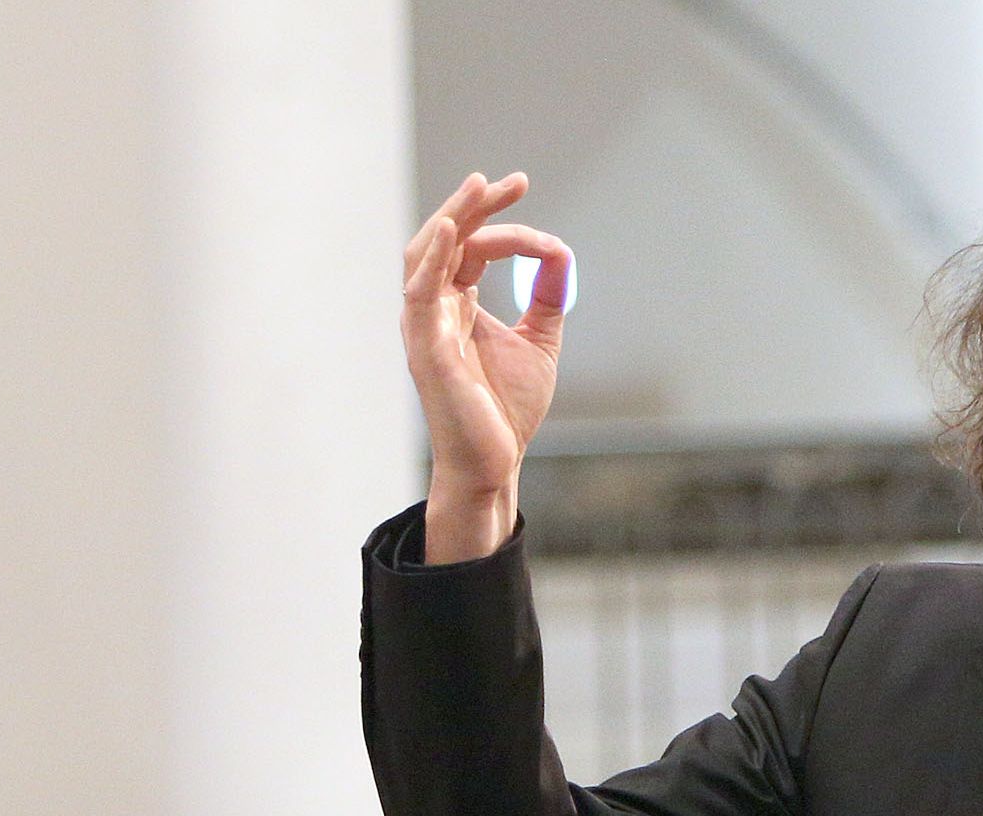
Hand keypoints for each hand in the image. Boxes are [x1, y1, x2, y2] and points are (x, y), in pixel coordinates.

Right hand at [401, 172, 571, 563]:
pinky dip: (434, 258)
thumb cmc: (506, 411)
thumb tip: (562, 254)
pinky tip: (455, 229)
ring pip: (425, 255)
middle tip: (514, 183)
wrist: (495, 464)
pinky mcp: (426, 350)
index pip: (474, 247)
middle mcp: (433, 310)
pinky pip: (420, 294)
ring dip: (453, 217)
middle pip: (444, 239)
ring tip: (479, 188)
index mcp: (456, 305)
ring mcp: (424, 328)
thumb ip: (547, 298)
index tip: (551, 242)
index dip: (508, 228)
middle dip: (475, 205)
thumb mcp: (539, 342)